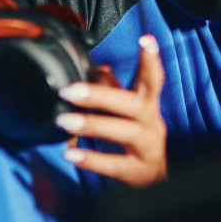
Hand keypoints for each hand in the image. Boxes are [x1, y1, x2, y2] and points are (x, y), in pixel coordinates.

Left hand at [58, 33, 167, 185]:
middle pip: (132, 104)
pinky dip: (93, 159)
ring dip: (94, 124)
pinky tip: (72, 154)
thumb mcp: (128, 114)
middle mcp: (151, 123)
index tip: (146, 40)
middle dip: (102, 95)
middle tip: (70, 91)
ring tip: (65, 121)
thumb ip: (113, 91)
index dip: (151, 59)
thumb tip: (96, 68)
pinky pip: (115, 164)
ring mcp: (147, 147)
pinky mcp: (138, 171)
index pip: (152, 79)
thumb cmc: (137, 141)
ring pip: (125, 132)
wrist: (155, 182)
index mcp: (147, 106)